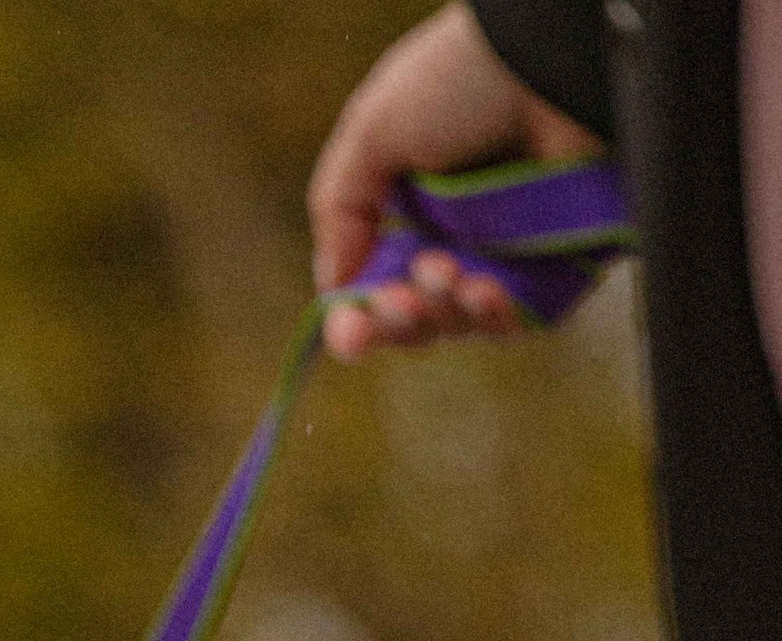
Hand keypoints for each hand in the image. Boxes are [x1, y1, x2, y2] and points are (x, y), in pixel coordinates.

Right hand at [309, 3, 605, 359]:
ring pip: (459, 325)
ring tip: (447, 271)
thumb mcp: (373, 130)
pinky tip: (483, 290)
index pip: (371, 288)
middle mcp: (452, 235)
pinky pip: (515, 321)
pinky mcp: (552, 266)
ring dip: (442, 313)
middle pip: (412, 322)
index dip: (356, 323)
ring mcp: (502, 255)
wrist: (549, 60)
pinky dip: (491, 319)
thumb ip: (339, 208)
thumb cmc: (460, 78)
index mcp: (405, 207)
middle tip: (402, 295)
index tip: (350, 335)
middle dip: (399, 320)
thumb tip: (332, 284)